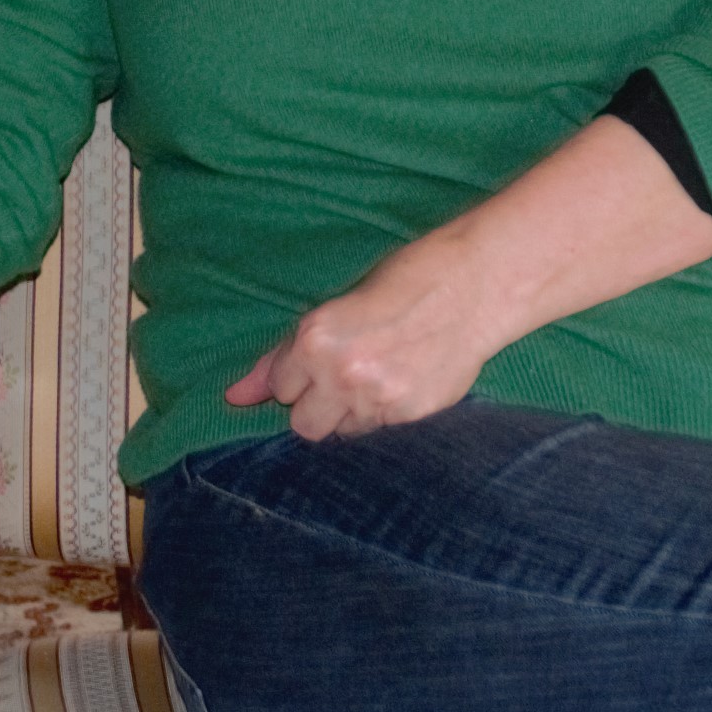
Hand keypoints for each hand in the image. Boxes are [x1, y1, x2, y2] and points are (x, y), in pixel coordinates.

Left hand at [226, 231, 507, 440]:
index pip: (279, 387)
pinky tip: (404, 379)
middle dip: (316, 405)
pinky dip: (385, 411)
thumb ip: (286, 355)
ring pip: (343, 431)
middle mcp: (340, 375)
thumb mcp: (339, 303)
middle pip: (304, 425)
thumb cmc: (408, 279)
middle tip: (343, 378)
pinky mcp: (408, 414)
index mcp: (315, 339)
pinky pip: (380, 428)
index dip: (297, 375)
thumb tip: (235, 396)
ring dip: (351, 411)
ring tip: (380, 374)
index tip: (318, 364)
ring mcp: (376, 399)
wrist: (475, 285)